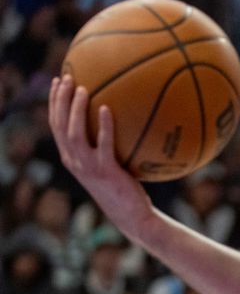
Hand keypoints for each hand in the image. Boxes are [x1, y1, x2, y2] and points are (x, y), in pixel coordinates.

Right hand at [49, 76, 153, 237]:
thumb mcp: (110, 166)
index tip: (57, 82)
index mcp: (72, 158)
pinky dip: (102, 125)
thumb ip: (106, 146)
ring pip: (73, 132)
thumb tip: (120, 120)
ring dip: (75, 109)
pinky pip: (102, 144)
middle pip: (59, 125)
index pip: (55, 125)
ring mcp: (88, 167)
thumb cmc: (124, 190)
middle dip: (59, 99)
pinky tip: (106, 108)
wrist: (133, 216)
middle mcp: (74, 161)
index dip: (53, 103)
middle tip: (66, 77)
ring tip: (82, 89)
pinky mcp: (106, 171)